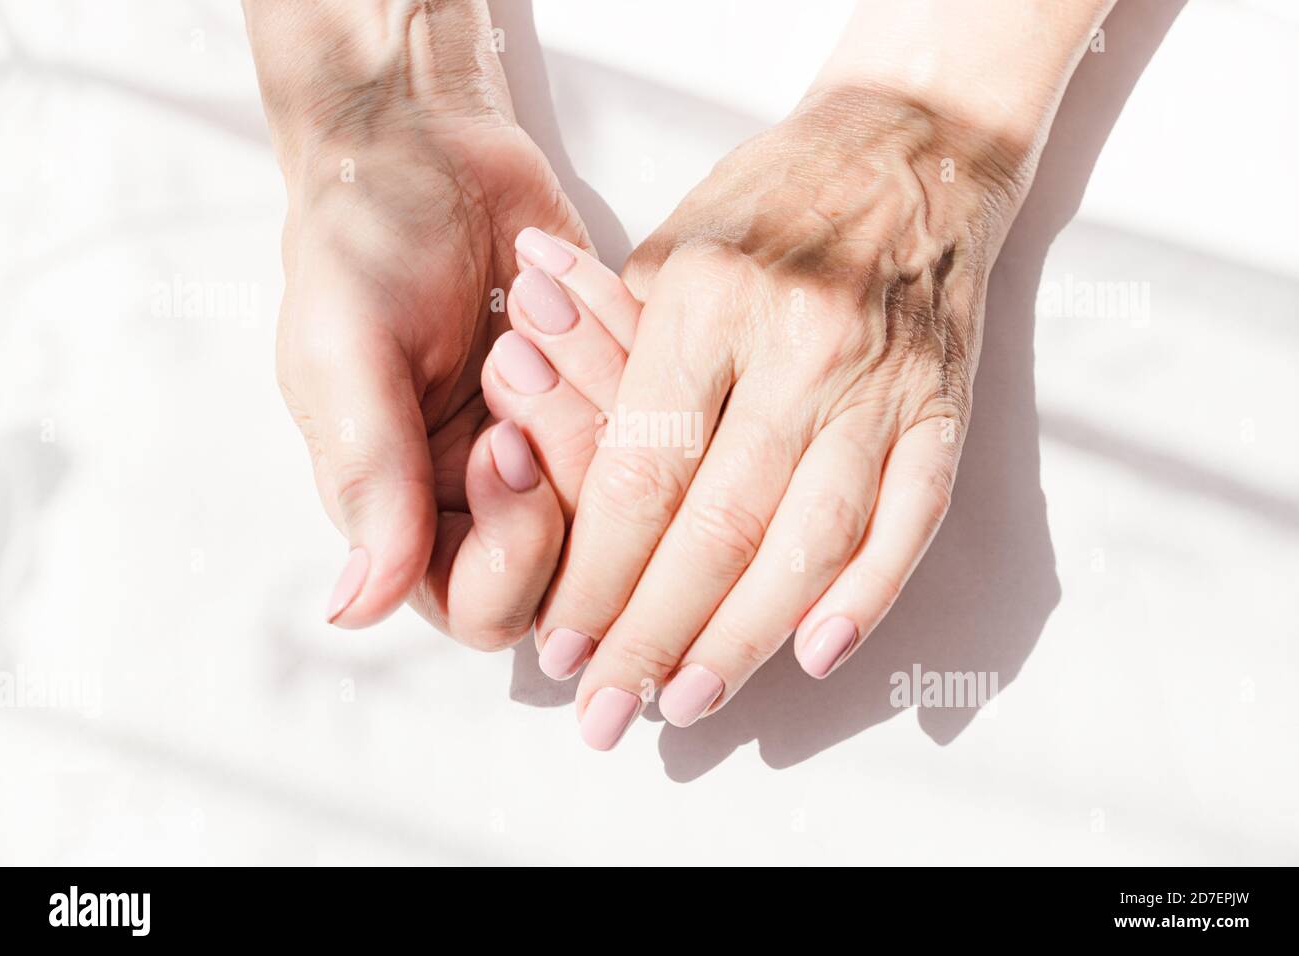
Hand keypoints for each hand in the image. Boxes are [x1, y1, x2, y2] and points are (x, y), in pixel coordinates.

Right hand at [245, 0, 586, 642]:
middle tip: (517, 351)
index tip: (506, 443)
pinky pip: (665, 398)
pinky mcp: (616, 390)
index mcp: (415, 517)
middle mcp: (496, 502)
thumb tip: (353, 608)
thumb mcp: (346, 358)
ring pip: (638, 477)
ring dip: (590, 376)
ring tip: (533, 299)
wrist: (421, 146)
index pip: (491, 608)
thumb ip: (369, 481)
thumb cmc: (361, 244)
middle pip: (583, 553)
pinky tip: (558, 275)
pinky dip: (620, 328)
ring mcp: (566, 448)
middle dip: (564, 444)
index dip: (516, 544)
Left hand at [535, 84, 1037, 746]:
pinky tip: (813, 655)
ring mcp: (882, 383)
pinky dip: (865, 598)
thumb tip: (544, 480)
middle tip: (607, 707)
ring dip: (743, 639)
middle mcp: (799, 345)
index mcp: (712, 298)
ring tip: (688, 700)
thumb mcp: (668, 246)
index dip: (594, 573)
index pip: (640, 471)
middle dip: (650, 634)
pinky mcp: (944, 408)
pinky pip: (911, 521)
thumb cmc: (771, 202)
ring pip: (809, 544)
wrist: (911, 150)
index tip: (561, 642)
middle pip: (716, 527)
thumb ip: (612, 359)